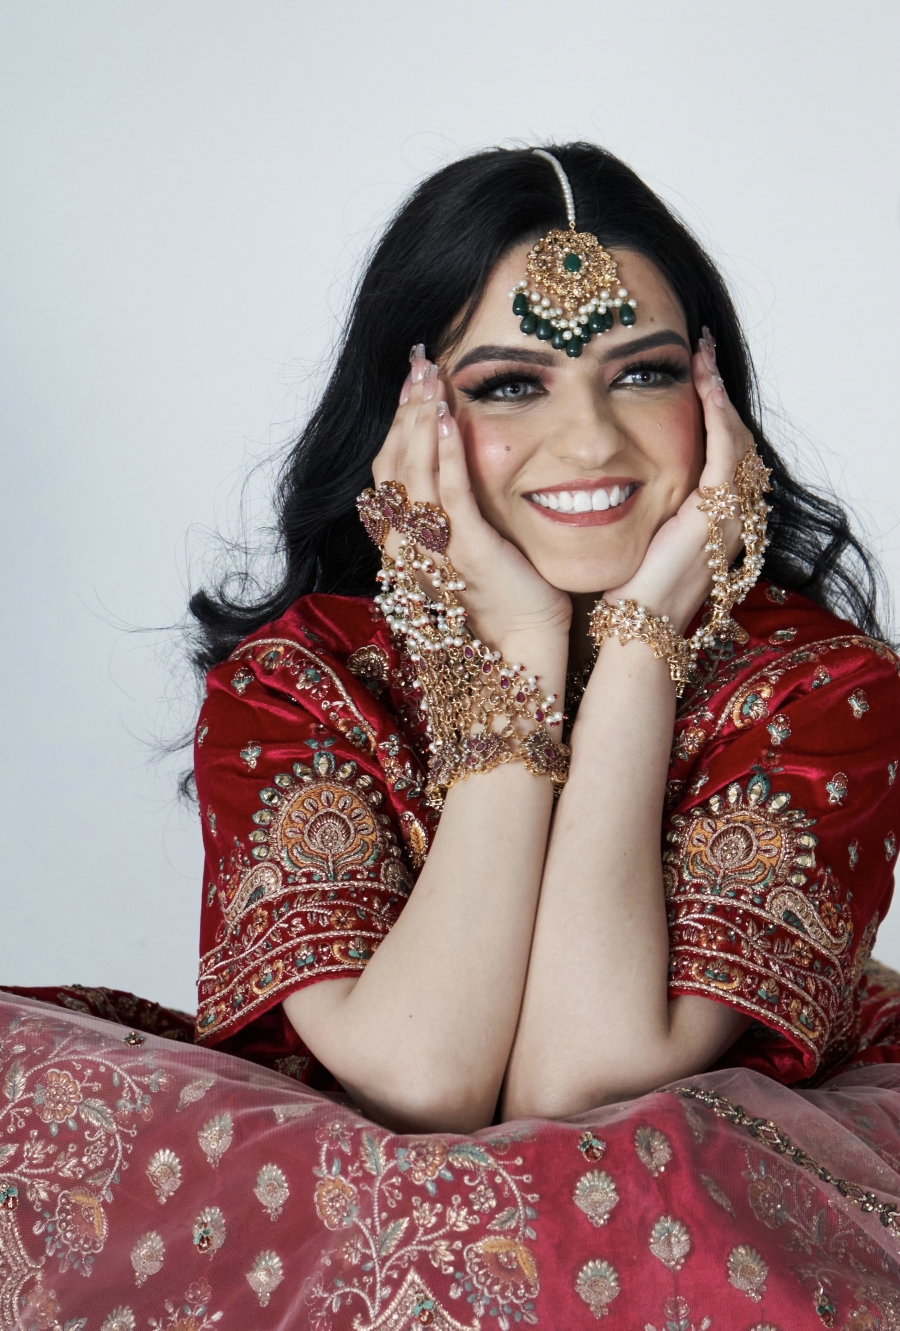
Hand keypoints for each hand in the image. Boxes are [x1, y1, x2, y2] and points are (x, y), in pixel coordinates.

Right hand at [372, 346, 570, 671]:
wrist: (521, 647)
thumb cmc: (504, 599)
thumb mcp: (468, 549)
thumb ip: (455, 513)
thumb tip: (460, 468)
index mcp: (405, 542)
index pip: (389, 470)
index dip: (397, 422)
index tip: (411, 381)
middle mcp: (408, 543)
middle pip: (391, 463)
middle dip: (404, 408)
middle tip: (417, 361)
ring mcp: (433, 547)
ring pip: (413, 471)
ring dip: (419, 419)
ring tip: (429, 377)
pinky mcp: (465, 549)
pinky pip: (448, 494)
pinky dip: (443, 453)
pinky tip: (448, 418)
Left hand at [604, 329, 753, 633]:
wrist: (637, 628)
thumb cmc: (630, 594)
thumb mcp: (640, 540)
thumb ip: (641, 508)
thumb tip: (610, 483)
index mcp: (718, 523)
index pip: (724, 455)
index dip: (714, 414)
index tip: (695, 377)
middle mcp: (733, 517)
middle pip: (738, 440)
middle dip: (720, 394)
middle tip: (703, 354)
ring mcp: (729, 516)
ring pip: (737, 439)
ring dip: (719, 394)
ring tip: (703, 358)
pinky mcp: (715, 514)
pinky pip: (725, 451)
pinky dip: (717, 415)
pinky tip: (703, 385)